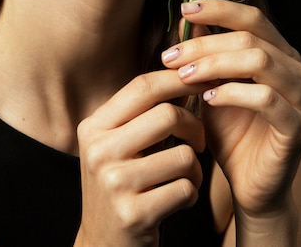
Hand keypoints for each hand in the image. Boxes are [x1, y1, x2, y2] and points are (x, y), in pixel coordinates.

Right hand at [74, 69, 205, 246]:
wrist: (102, 244)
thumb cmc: (121, 184)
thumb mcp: (117, 144)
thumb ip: (142, 111)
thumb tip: (186, 71)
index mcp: (94, 126)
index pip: (142, 86)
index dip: (179, 79)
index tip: (206, 80)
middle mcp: (99, 150)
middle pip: (167, 115)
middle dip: (195, 126)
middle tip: (200, 140)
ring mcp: (114, 183)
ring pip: (183, 155)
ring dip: (195, 168)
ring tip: (185, 178)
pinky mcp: (133, 214)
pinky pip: (185, 189)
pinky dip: (191, 194)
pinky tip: (177, 200)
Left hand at [161, 0, 300, 218]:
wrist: (247, 183)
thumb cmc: (230, 131)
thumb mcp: (210, 85)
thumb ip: (203, 52)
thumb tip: (186, 17)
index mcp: (280, 54)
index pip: (253, 18)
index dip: (219, 9)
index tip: (185, 9)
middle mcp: (297, 70)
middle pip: (250, 38)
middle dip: (204, 44)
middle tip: (170, 56)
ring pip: (259, 61)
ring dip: (214, 65)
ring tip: (183, 76)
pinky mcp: (299, 127)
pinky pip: (266, 99)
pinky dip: (233, 93)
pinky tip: (207, 99)